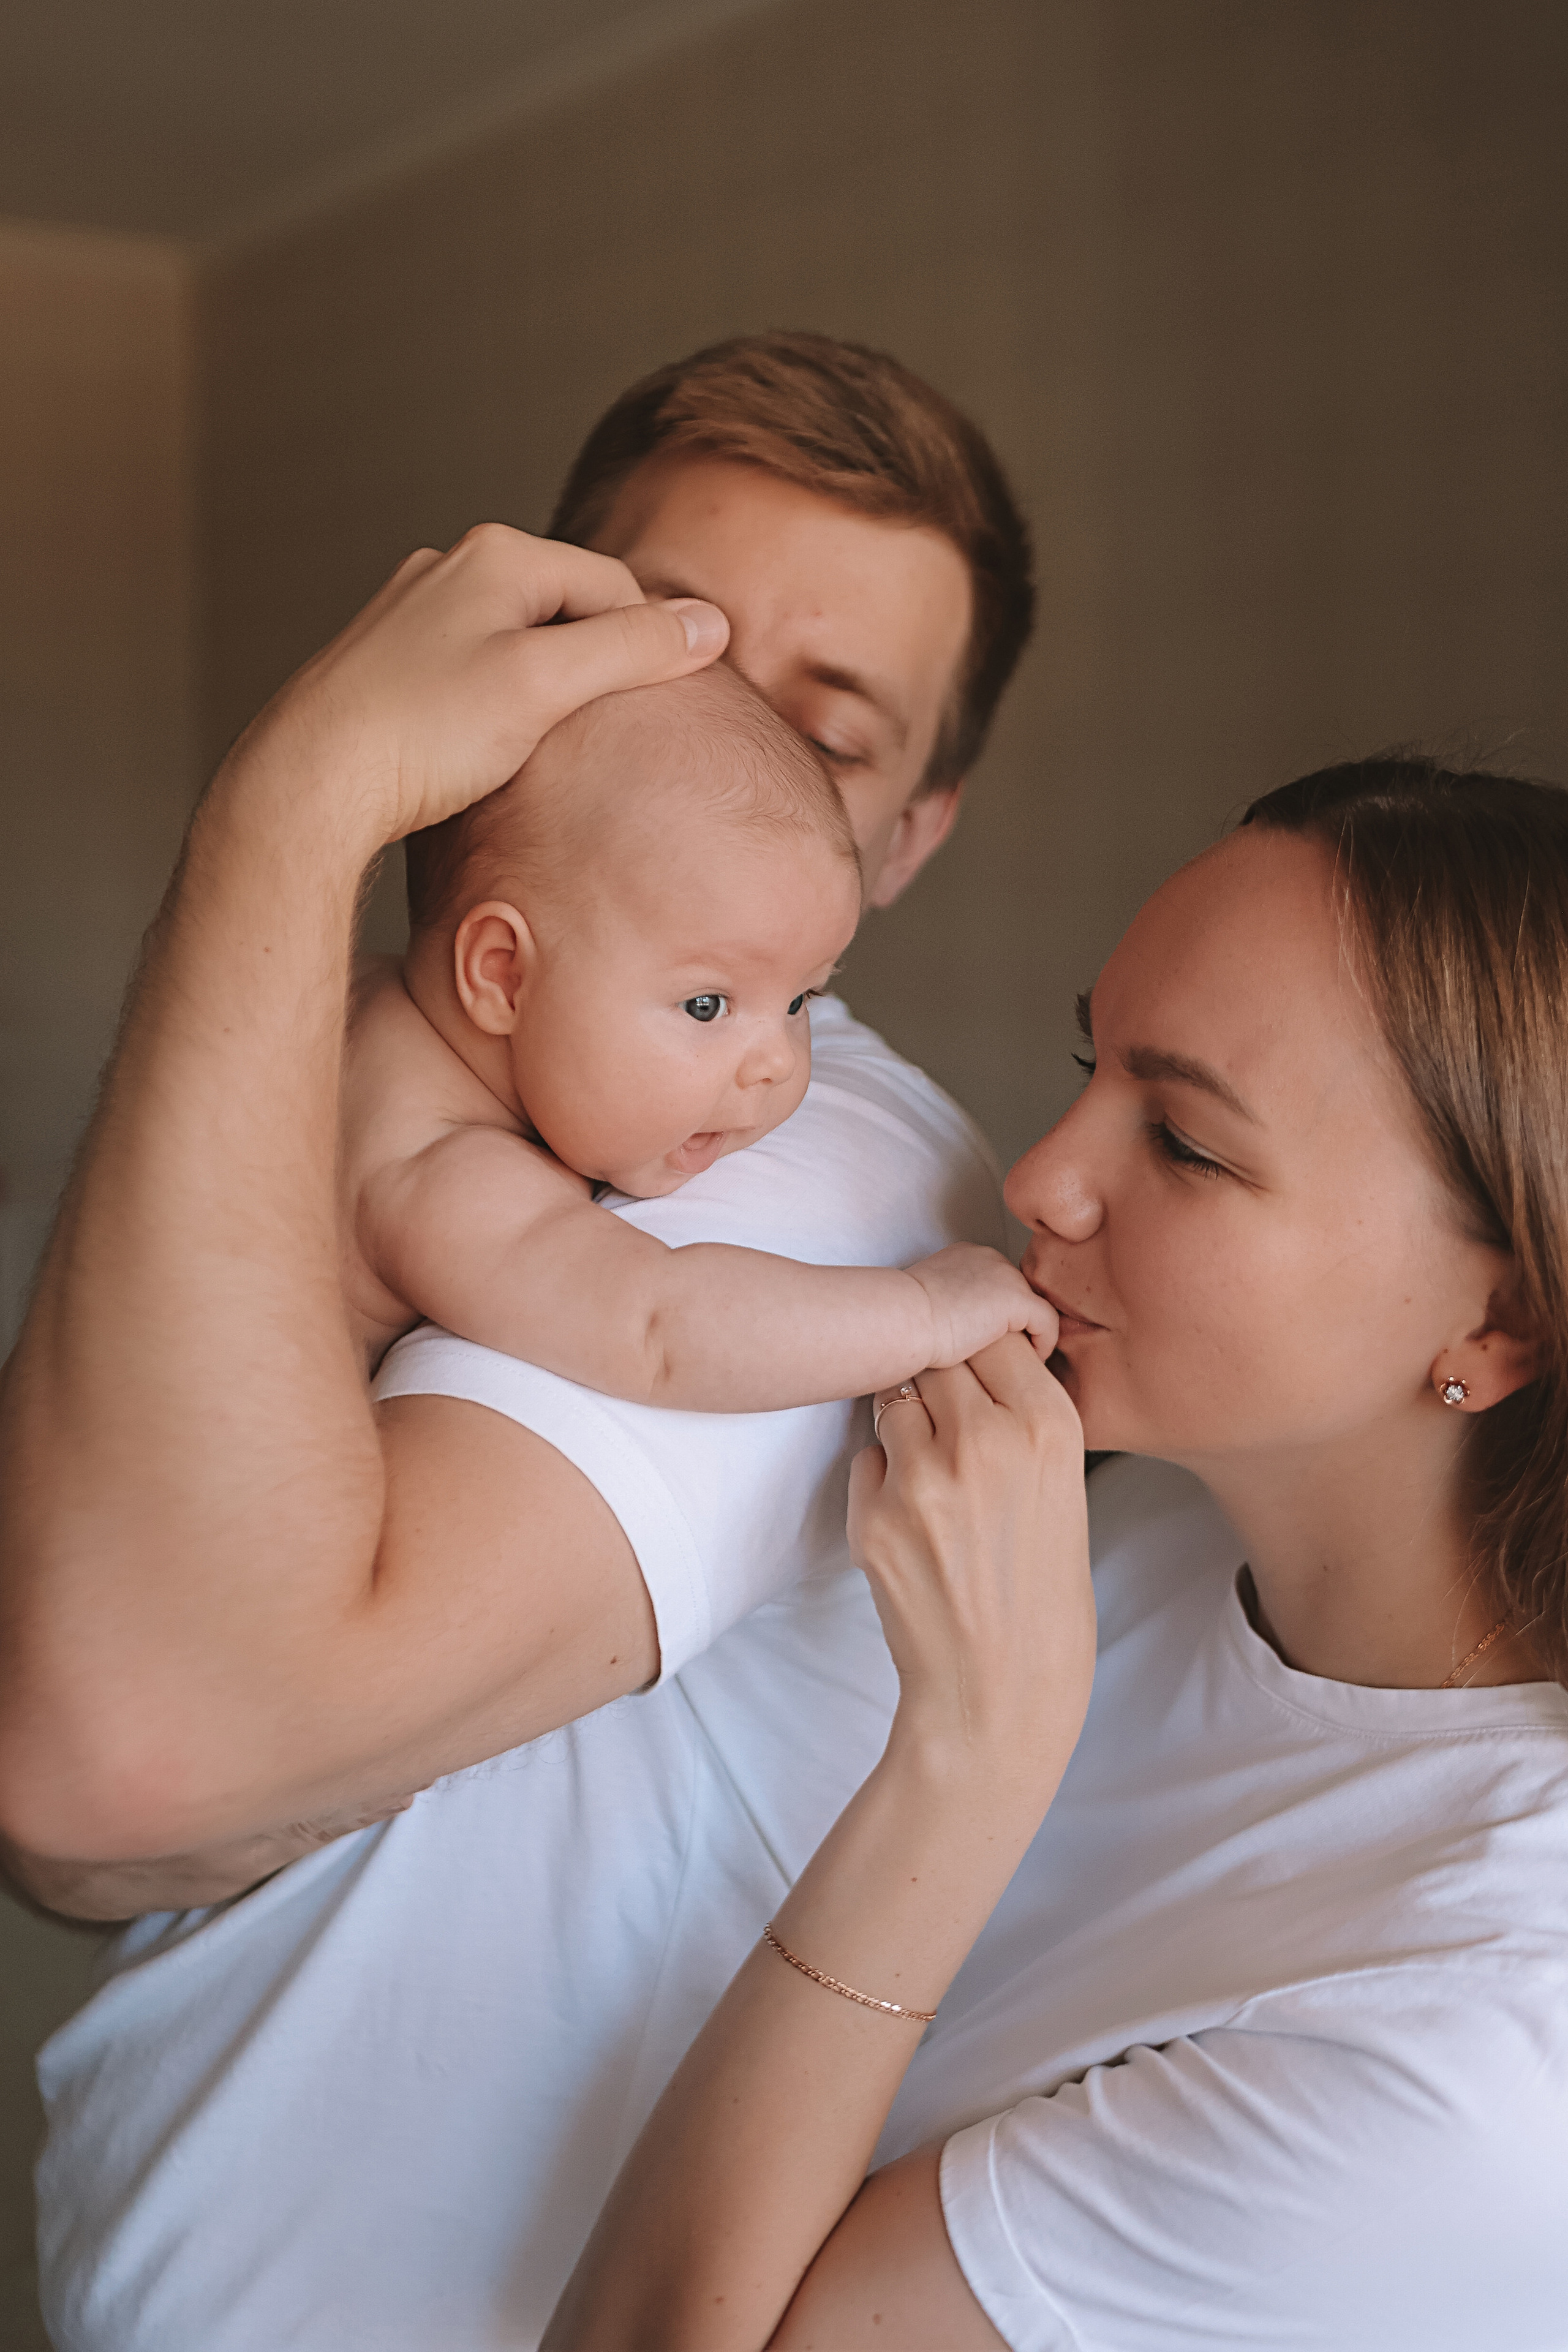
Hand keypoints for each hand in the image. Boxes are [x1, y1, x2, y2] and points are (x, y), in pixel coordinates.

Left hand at [223, 524, 728, 849]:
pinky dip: (500, 702)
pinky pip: (475, 668)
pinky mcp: (390, 660)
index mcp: (497, 555)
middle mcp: (451, 567)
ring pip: (520, 640)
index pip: (615, 587)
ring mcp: (416, 612)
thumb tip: (712, 625)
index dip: (650, 649)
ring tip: (544, 747)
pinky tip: (488, 749)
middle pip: (568, 610)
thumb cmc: (424, 733)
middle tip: (601, 736)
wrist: (310, 780)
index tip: (661, 713)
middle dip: (595, 667)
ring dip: (548, 688)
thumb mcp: (545, 685)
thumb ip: (633, 649)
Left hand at [850, 1339, 1093, 1785]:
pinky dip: (882, 1475)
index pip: (993, 1333)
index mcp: (1048, 1428)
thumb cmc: (1042, 1596)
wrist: (999, 1693)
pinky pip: (866, 1458)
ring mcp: (922, 1479)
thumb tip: (982, 1356)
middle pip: (937, 1355)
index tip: (978, 1367)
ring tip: (932, 1471)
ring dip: (906, 1421)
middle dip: (939, 1376)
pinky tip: (914, 1519)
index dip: (981, 1348)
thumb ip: (1025, 1419)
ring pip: (893, 1399)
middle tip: (948, 1417)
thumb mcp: (1065, 1490)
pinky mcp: (872, 1517)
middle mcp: (985, 1441)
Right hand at [905, 1243, 1059, 1366]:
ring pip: (1034, 1306)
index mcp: (965, 1256)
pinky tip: (1032, 1360)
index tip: (993, 1339)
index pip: (996, 1282)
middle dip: (1016, 1321)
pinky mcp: (1016, 1299)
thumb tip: (959, 1329)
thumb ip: (950, 1305)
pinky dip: (1044, 1342)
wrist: (902, 1319)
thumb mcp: (929, 1304)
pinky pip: (1047, 1322)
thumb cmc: (903, 1320)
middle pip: (1017, 1292)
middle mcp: (989, 1258)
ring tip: (1021, 1359)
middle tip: (1011, 1352)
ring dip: (1029, 1332)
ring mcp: (1004, 1275)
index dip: (999, 1312)